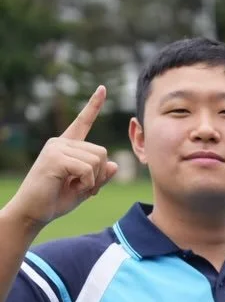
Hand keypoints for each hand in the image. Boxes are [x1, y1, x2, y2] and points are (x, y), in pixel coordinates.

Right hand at [7, 87, 117, 230]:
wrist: (32, 212)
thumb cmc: (56, 200)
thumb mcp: (85, 187)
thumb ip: (100, 176)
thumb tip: (114, 164)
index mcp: (67, 146)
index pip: (83, 122)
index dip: (93, 105)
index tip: (103, 88)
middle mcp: (60, 142)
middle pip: (102, 152)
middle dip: (99, 175)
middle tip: (82, 187)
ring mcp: (56, 148)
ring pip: (97, 160)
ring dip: (92, 180)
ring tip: (73, 186)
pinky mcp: (55, 157)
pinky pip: (88, 168)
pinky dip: (87, 183)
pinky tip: (73, 187)